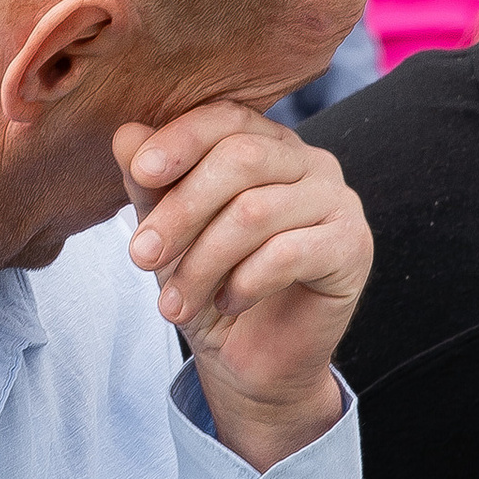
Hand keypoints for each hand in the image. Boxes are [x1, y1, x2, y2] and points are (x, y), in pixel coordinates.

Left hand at [116, 103, 371, 472]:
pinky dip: (244, 283)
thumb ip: (152, 183)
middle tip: (139, 256)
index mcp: (267, 144)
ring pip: (256, 211)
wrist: (251, 360)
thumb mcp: (169, 233)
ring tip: (174, 303)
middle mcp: (310, 162)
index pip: (227, 118)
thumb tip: (125, 135)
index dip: (181, 139)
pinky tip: (227, 304)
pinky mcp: (353, 247)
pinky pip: (288, 253)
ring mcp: (339, 201)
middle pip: (241, 159)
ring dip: (202, 262)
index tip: (139, 173)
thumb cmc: (210, 285)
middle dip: (181, 210)